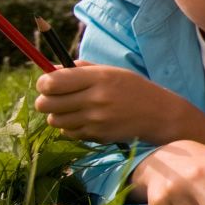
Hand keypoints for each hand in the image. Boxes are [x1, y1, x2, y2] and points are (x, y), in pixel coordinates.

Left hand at [35, 62, 204, 144]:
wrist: (160, 115)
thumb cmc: (134, 89)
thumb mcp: (111, 71)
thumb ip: (79, 69)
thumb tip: (48, 70)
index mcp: (98, 78)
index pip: (51, 83)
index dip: (44, 83)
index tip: (50, 84)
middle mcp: (95, 99)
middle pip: (46, 104)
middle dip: (47, 101)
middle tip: (58, 99)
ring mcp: (96, 120)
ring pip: (54, 120)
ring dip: (59, 115)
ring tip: (74, 110)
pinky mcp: (97, 135)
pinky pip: (68, 133)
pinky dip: (71, 127)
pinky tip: (86, 121)